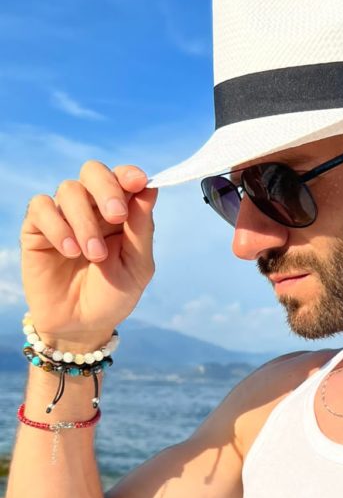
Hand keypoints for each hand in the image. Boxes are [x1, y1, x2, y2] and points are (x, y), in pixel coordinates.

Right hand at [20, 161, 156, 344]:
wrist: (81, 326)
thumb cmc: (112, 296)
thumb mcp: (137, 267)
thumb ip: (141, 230)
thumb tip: (149, 190)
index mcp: (120, 212)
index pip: (123, 178)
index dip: (129, 174)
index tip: (138, 182)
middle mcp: (91, 207)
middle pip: (93, 171)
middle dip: (107, 188)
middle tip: (117, 216)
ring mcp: (63, 216)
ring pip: (69, 190)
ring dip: (85, 221)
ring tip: (93, 254)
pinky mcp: (37, 229)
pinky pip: (41, 208)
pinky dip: (57, 226)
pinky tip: (69, 250)